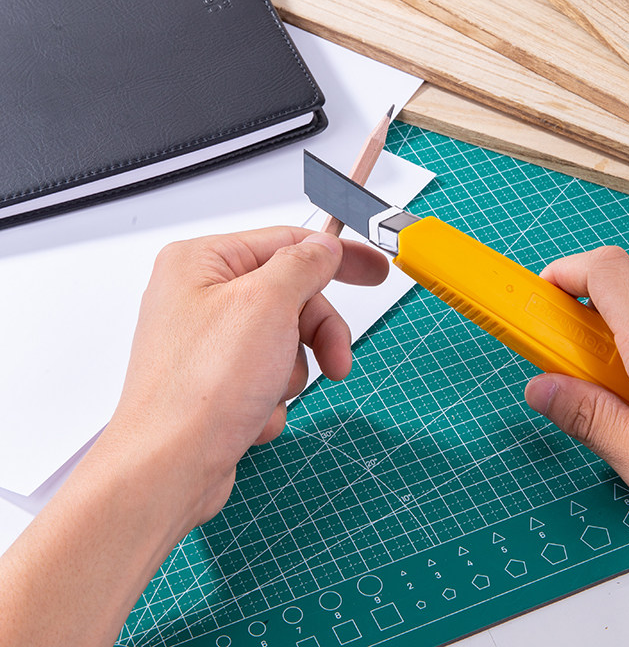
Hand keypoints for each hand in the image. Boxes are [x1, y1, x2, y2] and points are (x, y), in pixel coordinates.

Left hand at [109, 226, 388, 525]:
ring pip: (284, 341)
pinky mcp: (215, 382)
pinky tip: (250, 415)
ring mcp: (207, 343)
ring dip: (291, 372)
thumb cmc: (202, 388)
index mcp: (201, 262)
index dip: (337, 257)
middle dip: (316, 335)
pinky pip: (267, 376)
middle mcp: (200, 297)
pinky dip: (271, 398)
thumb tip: (324, 246)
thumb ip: (304, 265)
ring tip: (268, 394)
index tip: (374, 270)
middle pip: (290, 297)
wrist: (169, 470)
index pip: (286, 242)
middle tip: (338, 360)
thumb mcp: (268, 305)